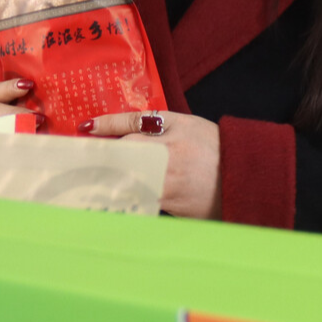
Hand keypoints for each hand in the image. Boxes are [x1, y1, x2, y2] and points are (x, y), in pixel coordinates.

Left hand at [80, 110, 221, 219]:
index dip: (106, 124)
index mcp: (175, 126)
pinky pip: (138, 197)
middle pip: (124, 149)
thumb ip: (158, 127)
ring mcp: (168, 177)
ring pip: (126, 175)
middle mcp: (169, 149)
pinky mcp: (169, 200)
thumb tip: (123, 135)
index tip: (85, 128)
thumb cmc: (215, 151)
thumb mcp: (189, 127)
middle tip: (77, 159)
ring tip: (83, 182)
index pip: (133, 121)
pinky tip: (107, 200)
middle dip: (99, 153)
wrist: (243, 180)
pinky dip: (122, 198)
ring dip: (104, 178)